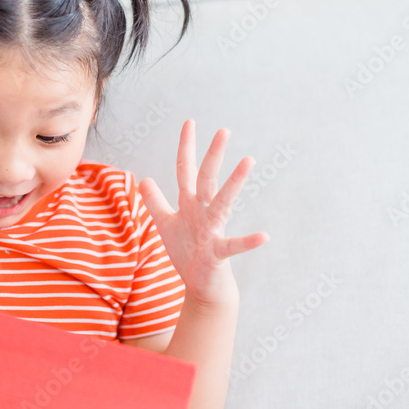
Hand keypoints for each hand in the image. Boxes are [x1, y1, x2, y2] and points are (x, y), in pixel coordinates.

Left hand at [138, 119, 268, 308]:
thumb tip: (144, 179)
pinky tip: (264, 236)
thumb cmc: (186, 253)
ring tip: (249, 161)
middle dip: (213, 155)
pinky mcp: (218, 252)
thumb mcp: (165, 224)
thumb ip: (155, 202)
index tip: (189, 122)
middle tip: (224, 130)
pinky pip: (234, 245)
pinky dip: (249, 241)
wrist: (201, 285)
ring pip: (223, 202)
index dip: (186, 147)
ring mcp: (212, 230)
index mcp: (190, 204)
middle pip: (207, 179)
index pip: (186, 170)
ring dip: (234, 183)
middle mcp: (203, 212)